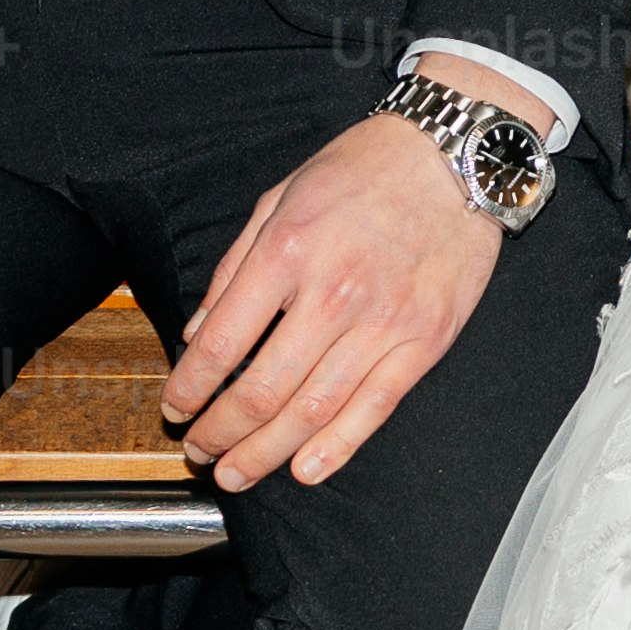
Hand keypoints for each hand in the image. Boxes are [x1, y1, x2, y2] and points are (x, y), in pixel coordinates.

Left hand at [163, 69, 506, 491]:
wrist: (454, 156)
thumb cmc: (364, 170)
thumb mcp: (279, 199)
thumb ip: (235, 268)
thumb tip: (196, 332)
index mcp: (287, 252)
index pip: (221, 343)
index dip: (190, 388)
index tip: (176, 407)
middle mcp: (333, 293)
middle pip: (262, 390)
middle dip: (220, 432)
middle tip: (200, 452)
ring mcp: (384, 322)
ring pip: (314, 410)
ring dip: (266, 452)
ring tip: (237, 472)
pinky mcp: (425, 341)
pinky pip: (375, 407)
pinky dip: (337, 447)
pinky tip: (305, 469)